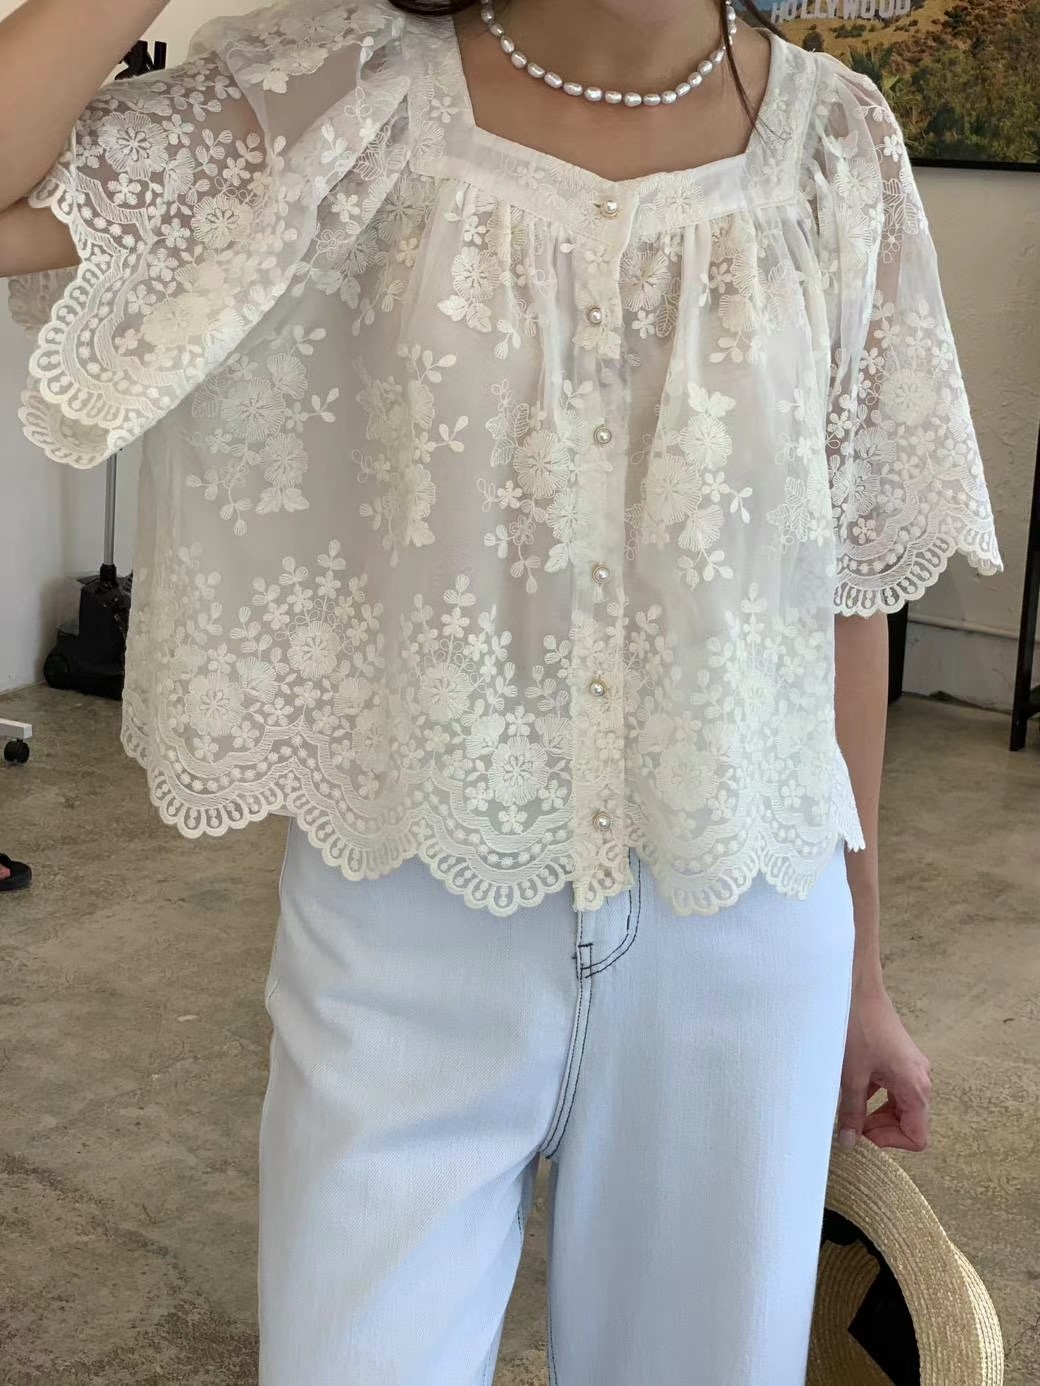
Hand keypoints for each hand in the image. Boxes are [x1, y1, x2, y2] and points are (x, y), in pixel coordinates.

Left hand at [835, 978, 931, 1151]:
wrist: (856, 987)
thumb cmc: (857, 1028)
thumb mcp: (852, 1076)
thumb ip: (852, 1113)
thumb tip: (848, 1143)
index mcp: (916, 1087)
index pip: (917, 1137)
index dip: (889, 1143)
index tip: (861, 1138)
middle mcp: (920, 1078)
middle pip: (908, 1122)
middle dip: (880, 1129)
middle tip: (849, 1128)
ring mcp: (910, 1066)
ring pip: (898, 1105)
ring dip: (874, 1112)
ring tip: (845, 1109)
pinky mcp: (897, 1056)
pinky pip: (891, 1087)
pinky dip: (873, 1095)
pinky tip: (848, 1089)